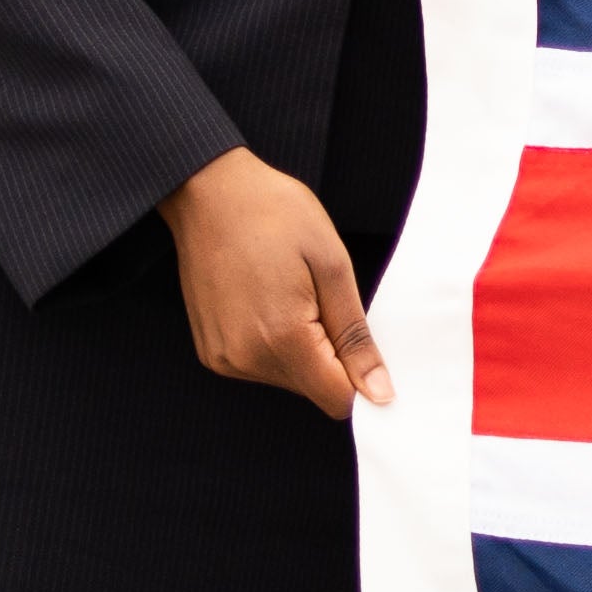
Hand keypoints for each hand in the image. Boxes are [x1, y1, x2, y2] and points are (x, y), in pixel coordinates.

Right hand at [162, 147, 388, 414]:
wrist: (211, 193)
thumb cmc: (276, 216)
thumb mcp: (332, 266)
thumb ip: (354, 336)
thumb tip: (379, 392)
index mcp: (282, 339)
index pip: (337, 398)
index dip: (365, 381)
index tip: (371, 347)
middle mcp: (246, 360)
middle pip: (314, 390)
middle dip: (334, 358)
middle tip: (327, 299)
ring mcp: (223, 359)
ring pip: (289, 379)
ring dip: (306, 349)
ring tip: (296, 293)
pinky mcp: (211, 352)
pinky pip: (261, 366)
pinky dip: (278, 344)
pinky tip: (274, 300)